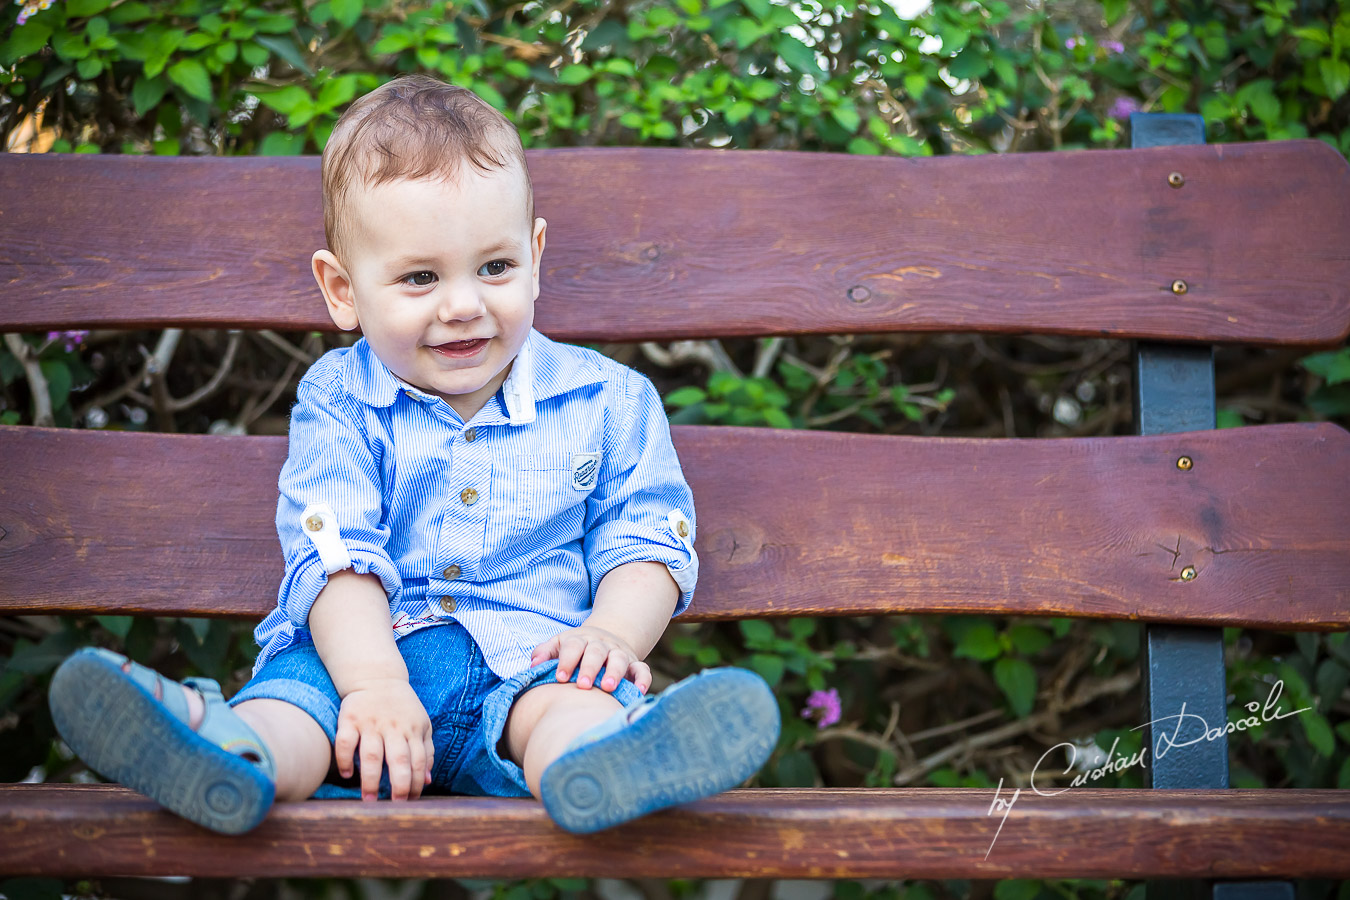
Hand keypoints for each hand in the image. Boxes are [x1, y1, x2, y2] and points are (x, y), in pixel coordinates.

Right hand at [334, 678, 434, 800]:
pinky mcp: (349, 719)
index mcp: (413, 729)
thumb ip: (426, 751)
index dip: (417, 783)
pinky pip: (345, 742)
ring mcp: (371, 723)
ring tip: (369, 800)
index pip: (418, 761)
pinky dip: (345, 759)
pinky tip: (347, 774)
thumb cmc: (402, 707)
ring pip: (371, 755)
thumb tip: (427, 781)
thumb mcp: (421, 724)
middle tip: (395, 806)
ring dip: (370, 780)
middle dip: (399, 785)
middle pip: (398, 760)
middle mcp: (393, 727)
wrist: (377, 677)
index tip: (412, 801)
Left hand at [530, 625, 651, 693]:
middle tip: (583, 685)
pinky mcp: (634, 664)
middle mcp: (600, 645)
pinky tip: (639, 692)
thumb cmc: (575, 649)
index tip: (560, 678)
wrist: (605, 638)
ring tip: (608, 688)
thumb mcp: (559, 645)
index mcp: (580, 640)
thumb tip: (533, 665)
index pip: (573, 646)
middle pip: (596, 652)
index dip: (567, 661)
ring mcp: (619, 653)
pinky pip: (642, 669)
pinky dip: (643, 679)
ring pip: (619, 659)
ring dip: (614, 672)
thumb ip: (545, 653)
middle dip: (590, 668)